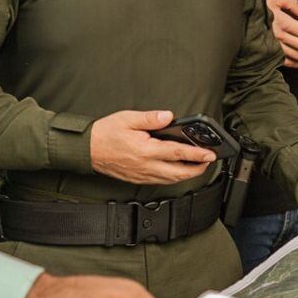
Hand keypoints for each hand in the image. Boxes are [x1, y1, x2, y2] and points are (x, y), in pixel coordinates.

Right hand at [89, 110, 214, 184]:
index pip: (177, 153)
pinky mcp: (138, 179)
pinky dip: (173, 178)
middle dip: (197, 168)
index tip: (210, 153)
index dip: (196, 154)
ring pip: (171, 179)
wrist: (87, 150)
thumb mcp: (127, 118)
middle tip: (208, 161)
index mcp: (145, 150)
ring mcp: (142, 175)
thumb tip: (168, 116)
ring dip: (187, 175)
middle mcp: (146, 166)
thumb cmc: (105, 134)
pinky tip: (177, 171)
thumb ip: (150, 118)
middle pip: (179, 172)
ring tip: (198, 166)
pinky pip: (161, 181)